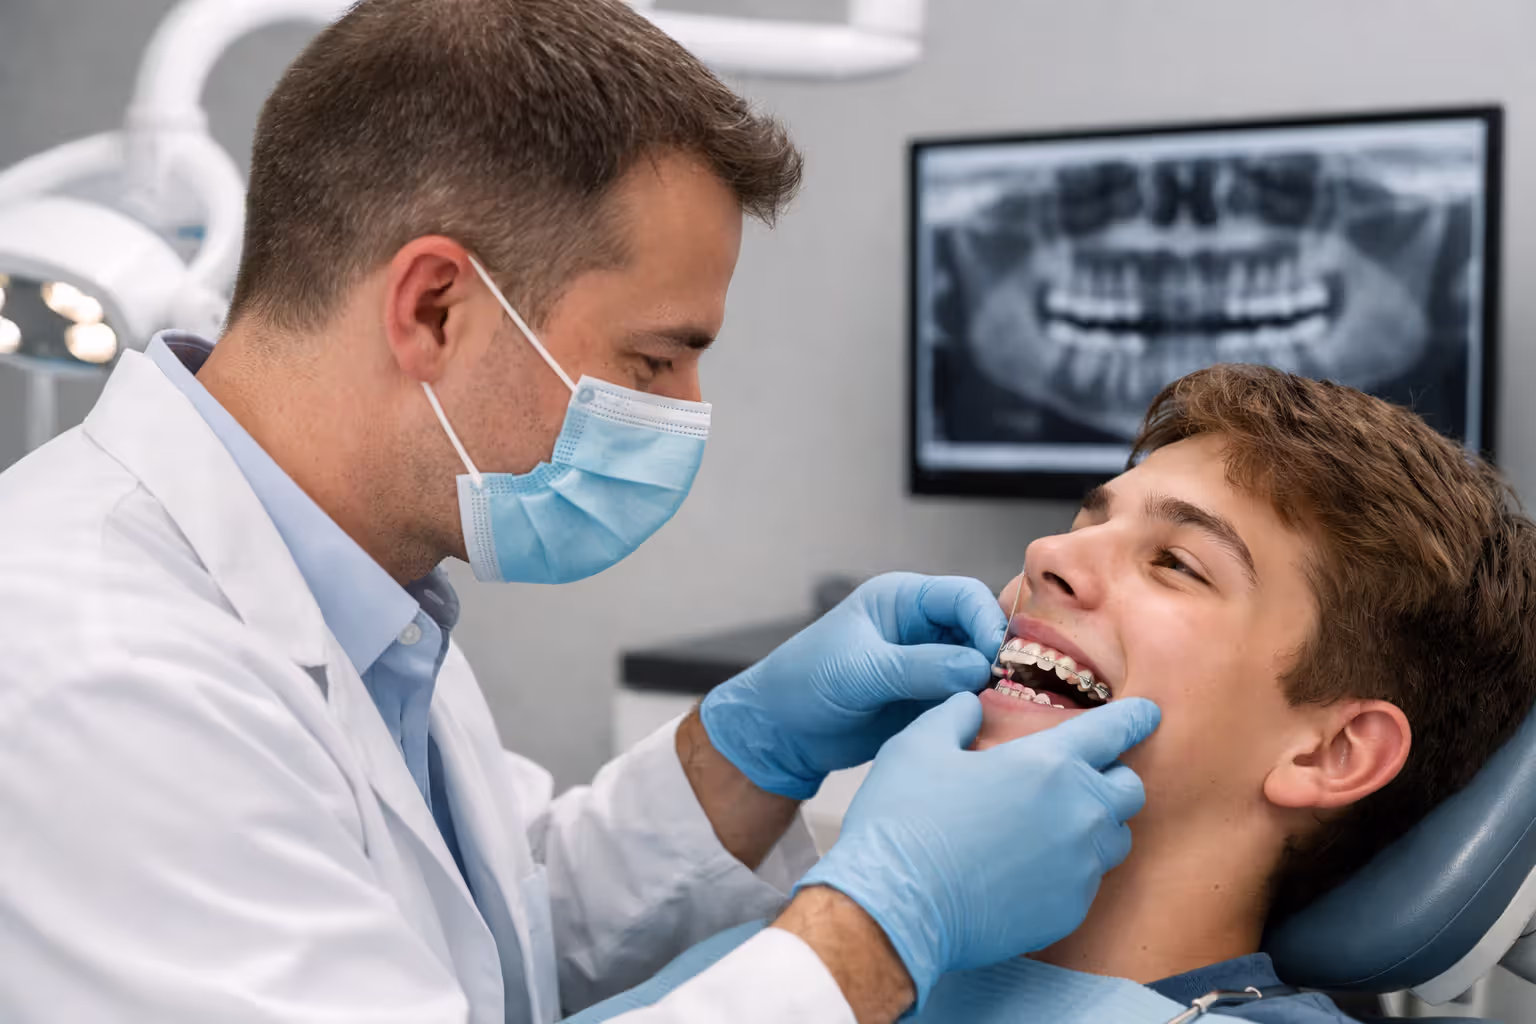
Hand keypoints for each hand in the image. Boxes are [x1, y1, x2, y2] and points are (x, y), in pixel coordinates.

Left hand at [700, 573, 1005, 798]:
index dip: (987, 622)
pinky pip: (969, 702)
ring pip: (981, 669)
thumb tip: (978, 667)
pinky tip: (987, 729)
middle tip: (1010, 690)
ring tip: (1000, 712)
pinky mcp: (930, 702)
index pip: (964, 596)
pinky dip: (981, 713)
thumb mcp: (859, 671)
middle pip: (982, 631)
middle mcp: (923, 629)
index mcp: (903, 600)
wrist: (781, 733)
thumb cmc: (803, 683)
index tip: (997, 657)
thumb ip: (918, 667)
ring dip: (993, 689)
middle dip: (998, 657)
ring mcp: (929, 666)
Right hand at [794, 692, 1159, 1006]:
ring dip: (1095, 826)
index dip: (1135, 717)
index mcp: (1048, 763)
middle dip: (1113, 776)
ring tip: (1053, 826)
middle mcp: (1078, 813)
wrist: (896, 908)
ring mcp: (1079, 867)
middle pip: (1129, 788)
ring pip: (1115, 838)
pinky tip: (1029, 869)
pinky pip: (1089, 882)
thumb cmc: (903, 821)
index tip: (1147, 713)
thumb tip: (970, 705)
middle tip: (1081, 776)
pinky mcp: (1069, 910)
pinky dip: (1071, 870)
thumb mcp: (918, 745)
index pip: (1114, 730)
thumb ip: (954, 715)